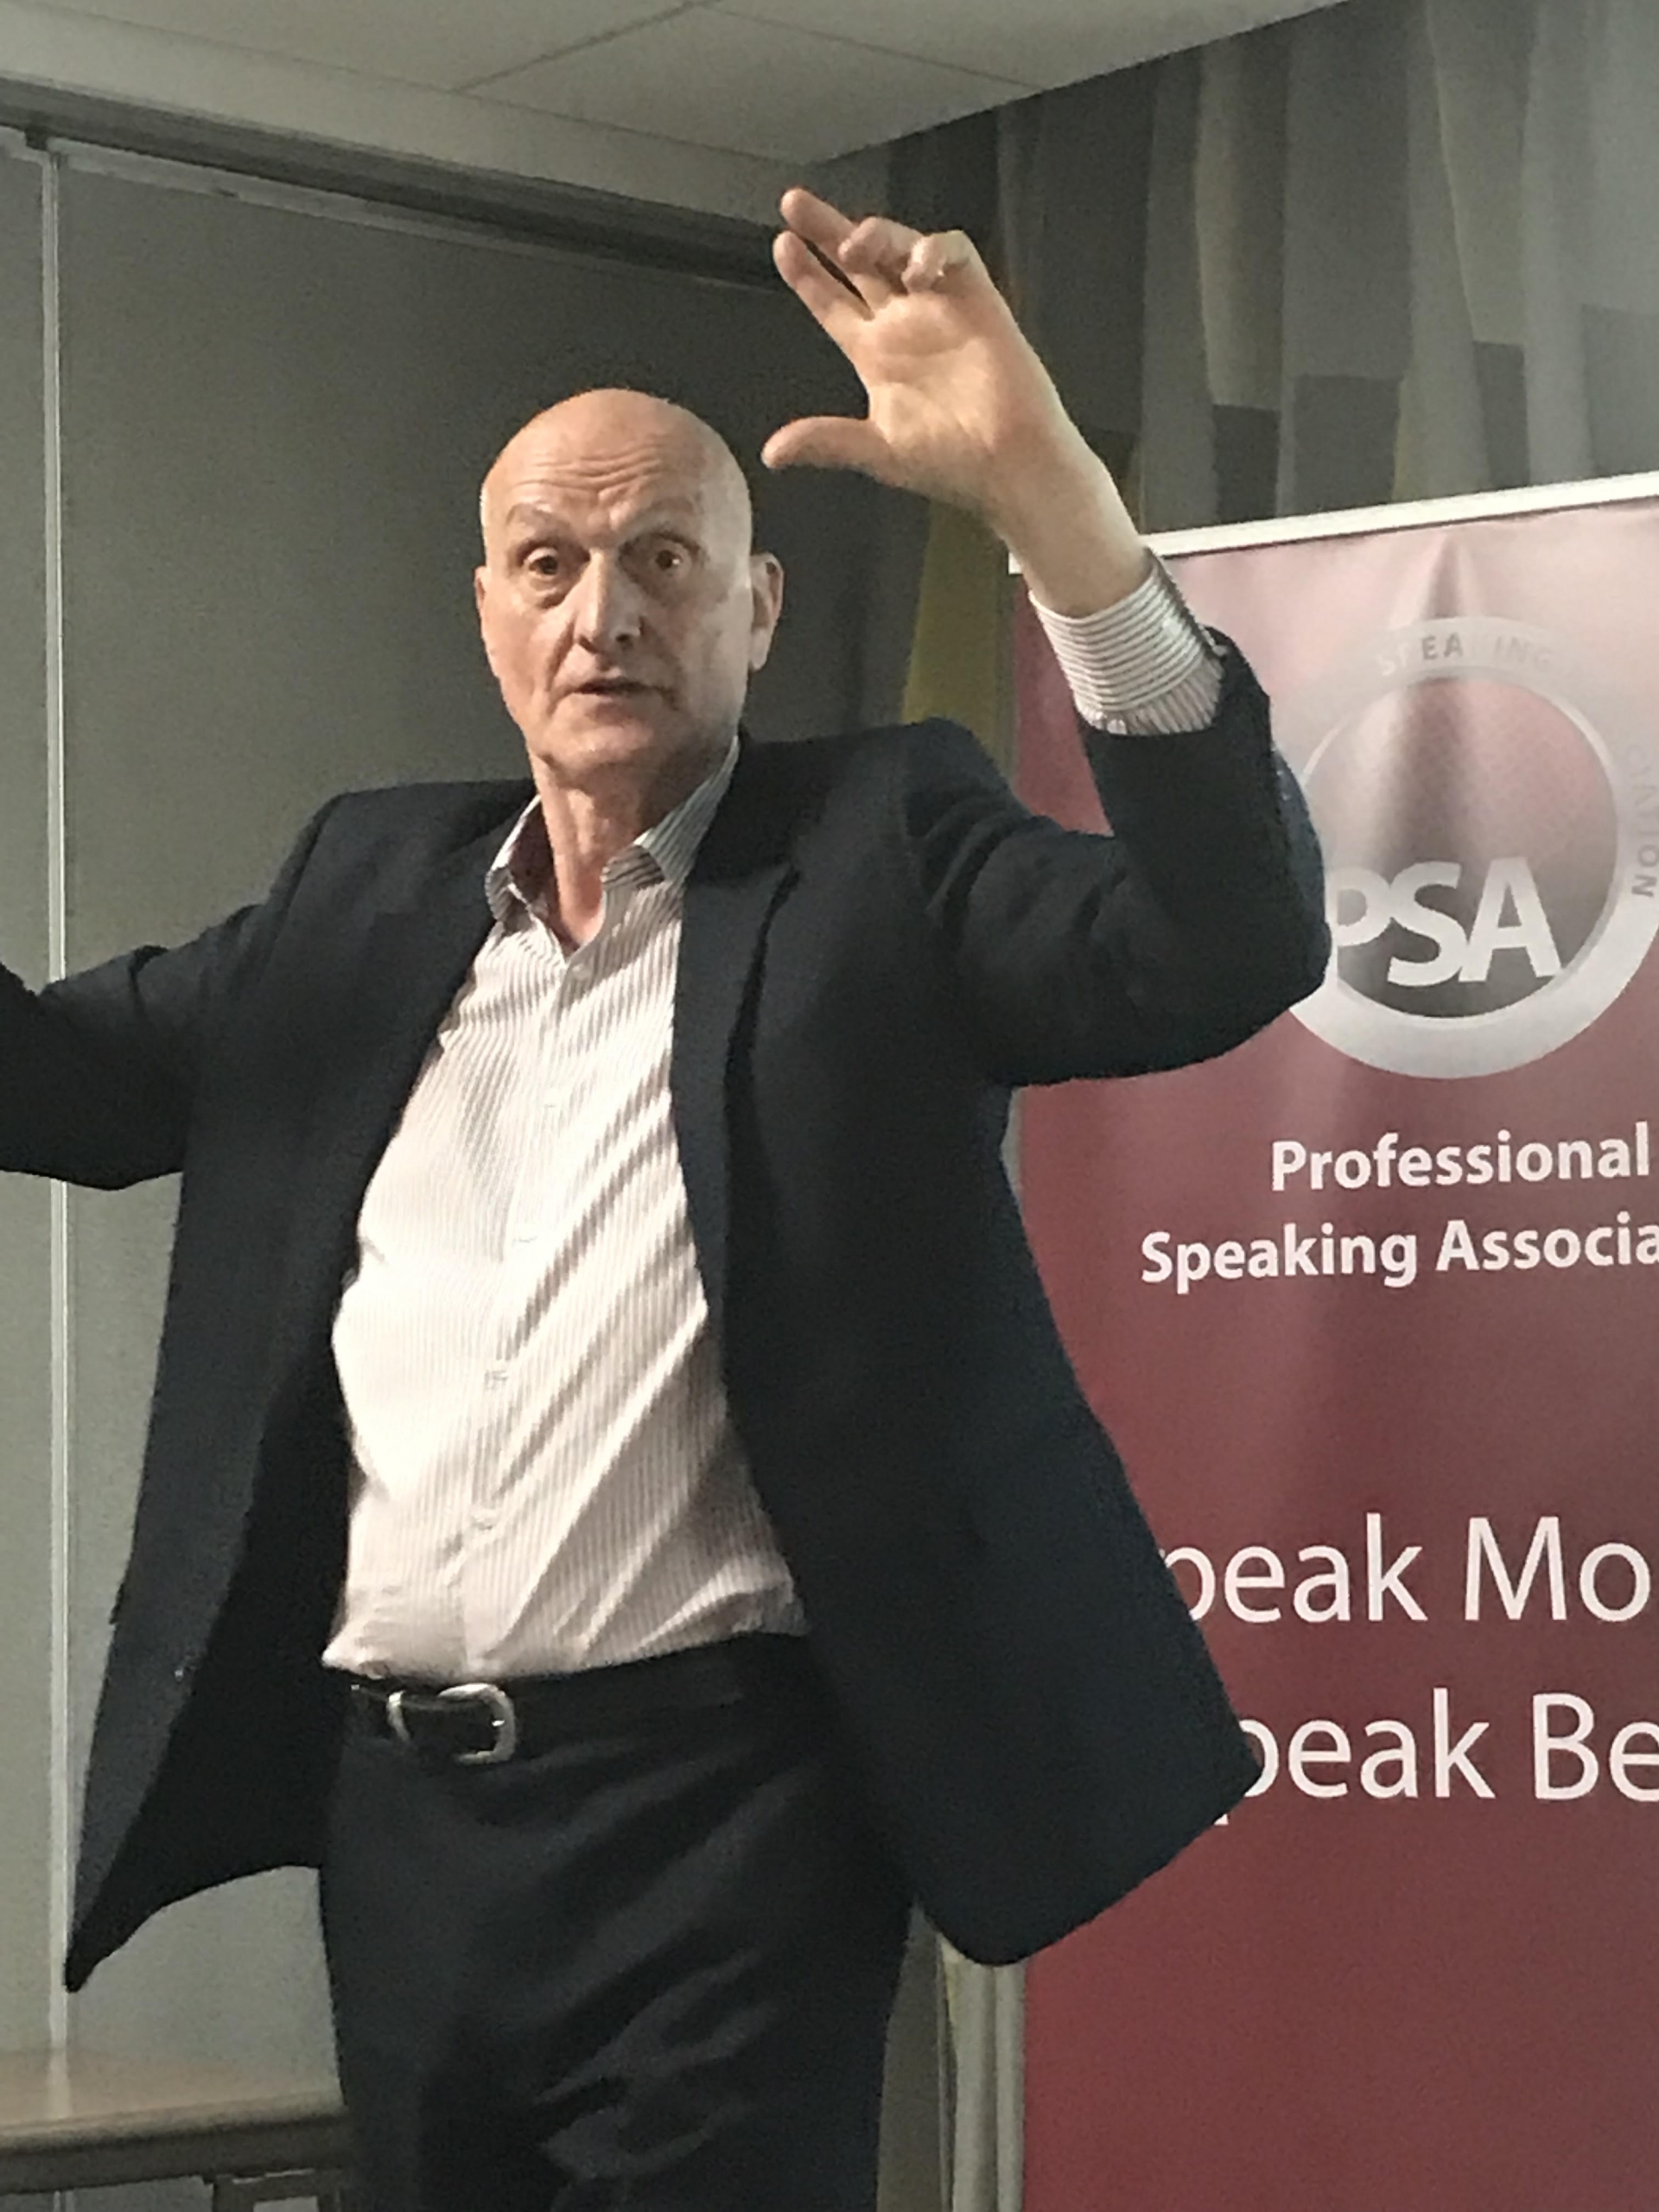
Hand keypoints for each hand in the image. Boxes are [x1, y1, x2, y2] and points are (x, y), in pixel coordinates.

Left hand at [764, 189, 1146, 612]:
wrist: (1008, 464)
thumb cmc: (949, 462)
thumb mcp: (877, 452)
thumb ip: (826, 441)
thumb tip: (771, 454)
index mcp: (874, 354)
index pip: (832, 302)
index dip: (806, 274)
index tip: (781, 245)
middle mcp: (902, 323)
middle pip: (859, 261)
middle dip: (826, 229)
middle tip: (793, 203)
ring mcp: (939, 308)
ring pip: (899, 247)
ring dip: (875, 235)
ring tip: (853, 246)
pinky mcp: (979, 299)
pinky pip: (954, 253)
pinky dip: (933, 250)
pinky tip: (917, 273)